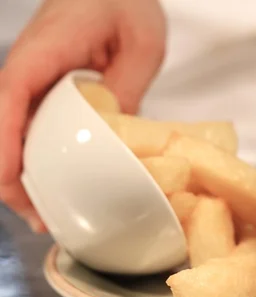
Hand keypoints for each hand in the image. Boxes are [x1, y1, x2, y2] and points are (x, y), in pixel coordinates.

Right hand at [0, 0, 165, 232]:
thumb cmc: (127, 2)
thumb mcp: (142, 43)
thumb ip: (127, 86)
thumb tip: (113, 136)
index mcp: (45, 50)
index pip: (9, 96)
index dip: (4, 141)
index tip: (12, 179)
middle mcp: (29, 67)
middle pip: (1, 126)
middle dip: (11, 176)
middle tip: (41, 218)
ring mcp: (34, 80)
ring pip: (13, 133)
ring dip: (23, 174)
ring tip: (48, 215)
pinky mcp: (46, 90)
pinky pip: (32, 128)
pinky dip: (39, 159)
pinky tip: (58, 184)